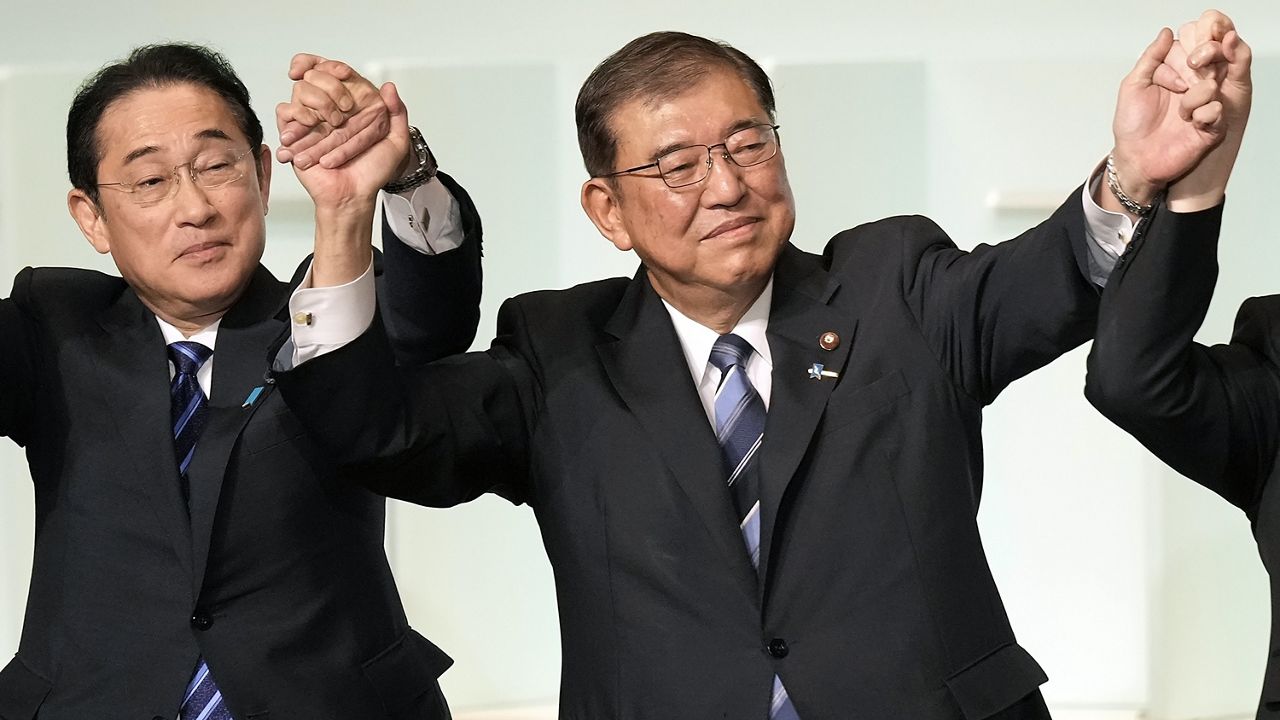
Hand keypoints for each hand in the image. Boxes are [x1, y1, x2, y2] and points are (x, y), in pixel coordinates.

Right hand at [274, 54, 410, 210]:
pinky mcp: (293, 132)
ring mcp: (309, 118)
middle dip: (330, 86)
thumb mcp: (396, 143)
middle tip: (344, 111)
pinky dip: (297, 115)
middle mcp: (329, 107)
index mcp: (352, 104)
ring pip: (300, 88)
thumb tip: (388, 86)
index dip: (336, 66)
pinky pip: (285, 110)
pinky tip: (310, 127)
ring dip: (318, 103)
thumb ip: (398, 113)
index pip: (337, 70)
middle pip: (316, 73)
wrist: (352, 194)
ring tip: (331, 125)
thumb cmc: (373, 172)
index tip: (343, 73)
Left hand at [1107, 27, 1229, 211]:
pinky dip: (1200, 115)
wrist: (1136, 159)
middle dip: (1189, 75)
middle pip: (1205, 65)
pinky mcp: (1211, 126)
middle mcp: (1192, 88)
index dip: (1179, 61)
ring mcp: (1203, 106)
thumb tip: (1166, 33)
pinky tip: (1190, 123)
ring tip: (1180, 113)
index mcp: (1176, 75)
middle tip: (1177, 90)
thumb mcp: (1133, 86)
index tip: (1162, 80)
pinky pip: (1216, 110)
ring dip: (1191, 98)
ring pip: (1210, 86)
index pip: (1189, 51)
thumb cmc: (1132, 125)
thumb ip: (1149, 58)